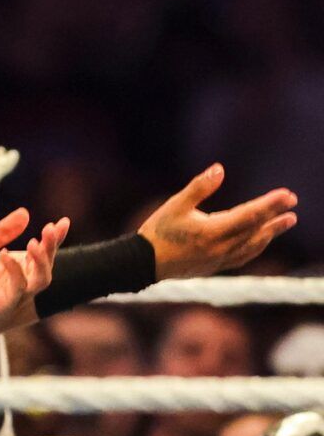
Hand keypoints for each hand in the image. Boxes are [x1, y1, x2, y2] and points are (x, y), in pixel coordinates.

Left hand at [0, 209, 68, 325]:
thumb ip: (3, 231)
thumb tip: (25, 213)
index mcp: (19, 268)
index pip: (43, 253)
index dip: (55, 240)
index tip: (63, 222)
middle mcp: (21, 282)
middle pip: (46, 267)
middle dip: (51, 248)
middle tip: (49, 229)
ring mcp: (14, 296)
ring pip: (40, 281)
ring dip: (41, 262)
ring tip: (33, 243)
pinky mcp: (2, 306)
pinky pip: (17, 290)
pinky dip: (15, 271)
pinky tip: (4, 255)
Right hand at [139, 165, 297, 279]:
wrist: (143, 264)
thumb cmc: (157, 231)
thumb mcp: (175, 205)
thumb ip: (199, 187)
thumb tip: (220, 169)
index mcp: (213, 231)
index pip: (250, 214)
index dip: (270, 204)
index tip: (287, 195)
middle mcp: (222, 247)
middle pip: (256, 230)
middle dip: (276, 217)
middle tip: (293, 206)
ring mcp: (220, 259)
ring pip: (253, 245)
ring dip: (271, 233)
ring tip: (285, 223)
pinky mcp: (215, 267)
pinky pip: (244, 256)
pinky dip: (257, 246)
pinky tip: (261, 241)